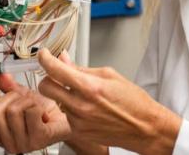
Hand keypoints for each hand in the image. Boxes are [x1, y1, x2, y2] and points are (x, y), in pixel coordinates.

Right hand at [0, 64, 69, 153]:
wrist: (66, 124)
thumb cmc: (45, 115)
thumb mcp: (24, 97)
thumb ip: (9, 88)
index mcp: (1, 133)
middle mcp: (8, 142)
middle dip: (12, 97)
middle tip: (25, 100)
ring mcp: (22, 143)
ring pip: (13, 110)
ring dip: (28, 102)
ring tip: (36, 108)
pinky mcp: (38, 138)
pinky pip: (31, 112)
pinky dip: (39, 107)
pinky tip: (43, 114)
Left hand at [37, 49, 182, 154]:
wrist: (144, 128)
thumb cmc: (133, 102)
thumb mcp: (109, 75)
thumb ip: (82, 68)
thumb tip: (64, 60)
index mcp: (89, 87)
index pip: (55, 69)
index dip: (45, 59)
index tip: (44, 55)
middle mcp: (80, 106)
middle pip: (45, 87)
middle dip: (48, 78)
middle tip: (57, 74)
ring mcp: (78, 121)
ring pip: (56, 101)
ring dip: (63, 94)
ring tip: (84, 94)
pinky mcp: (79, 132)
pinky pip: (66, 114)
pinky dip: (71, 108)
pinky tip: (87, 107)